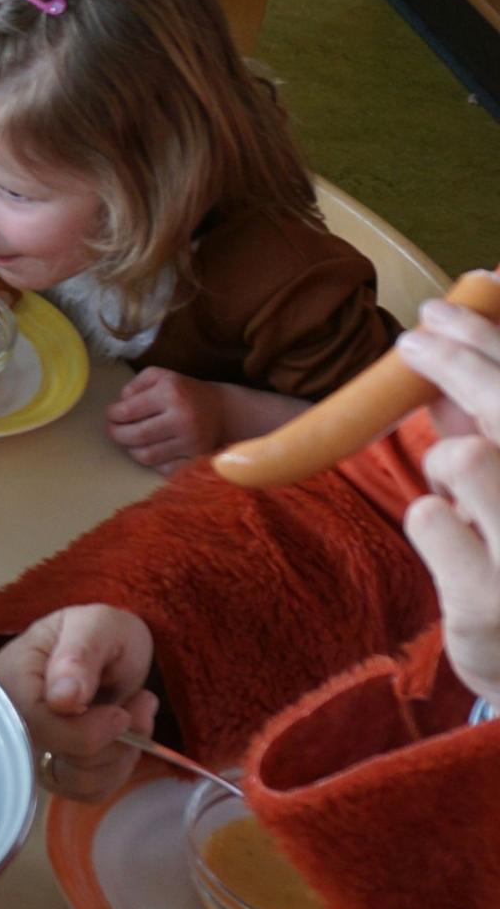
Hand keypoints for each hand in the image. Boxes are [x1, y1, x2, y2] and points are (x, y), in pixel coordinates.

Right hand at [0, 605, 160, 800]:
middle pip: (53, 757)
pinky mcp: (54, 766)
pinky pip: (85, 791)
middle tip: (141, 705)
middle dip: (111, 742)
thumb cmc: (105, 632)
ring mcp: (32, 743)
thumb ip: (79, 656)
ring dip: (120, 757)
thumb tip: (61, 699)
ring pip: (73, 780)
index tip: (122, 713)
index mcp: (13, 673)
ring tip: (137, 716)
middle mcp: (13, 713)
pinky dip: (117, 771)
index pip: (35, 723)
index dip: (83, 732)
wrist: (117, 650)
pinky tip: (126, 740)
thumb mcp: (99, 627)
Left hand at [105, 367, 223, 474]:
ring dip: (131, 449)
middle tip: (114, 430)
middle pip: (135, 436)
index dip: (112, 415)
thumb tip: (119, 404)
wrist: (222, 410)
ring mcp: (191, 442)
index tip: (111, 415)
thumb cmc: (184, 392)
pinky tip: (152, 449)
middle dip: (117, 434)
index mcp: (171, 393)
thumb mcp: (160, 376)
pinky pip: (163, 469)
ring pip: (146, 456)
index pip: (128, 411)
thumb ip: (134, 385)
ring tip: (131, 440)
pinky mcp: (197, 459)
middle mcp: (182, 418)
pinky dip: (152, 462)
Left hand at [397, 288, 499, 706]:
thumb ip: (493, 428)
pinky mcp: (489, 607)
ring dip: (449, 468)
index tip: (455, 302)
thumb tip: (444, 359)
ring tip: (470, 504)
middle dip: (460, 357)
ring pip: (462, 461)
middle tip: (416, 335)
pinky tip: (462, 550)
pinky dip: (432, 522)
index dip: (494, 338)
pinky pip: (427, 517)